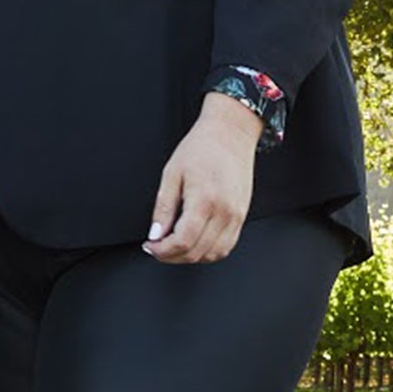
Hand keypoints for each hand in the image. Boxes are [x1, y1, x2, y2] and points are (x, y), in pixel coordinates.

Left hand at [145, 96, 262, 263]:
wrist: (230, 134)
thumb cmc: (201, 148)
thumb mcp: (172, 174)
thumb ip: (163, 208)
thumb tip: (155, 234)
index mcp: (204, 200)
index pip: (183, 242)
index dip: (162, 251)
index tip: (150, 246)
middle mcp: (224, 212)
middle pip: (197, 252)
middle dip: (172, 256)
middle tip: (157, 247)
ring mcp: (236, 216)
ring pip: (213, 255)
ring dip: (190, 257)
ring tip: (174, 247)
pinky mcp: (242, 216)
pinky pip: (226, 246)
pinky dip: (208, 252)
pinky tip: (194, 242)